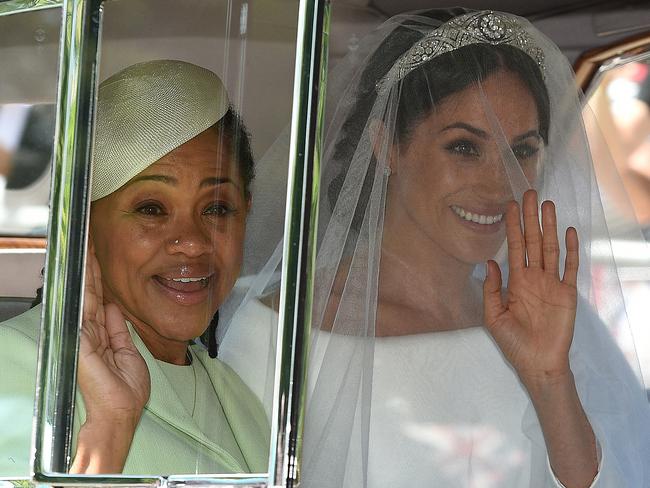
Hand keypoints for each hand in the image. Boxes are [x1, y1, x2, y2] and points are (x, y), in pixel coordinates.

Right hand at [78, 242, 150, 426]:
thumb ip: (119, 330)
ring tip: (84, 249)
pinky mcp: (80, 340)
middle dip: (90, 269)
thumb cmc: (126, 389)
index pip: (100, 302)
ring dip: (86, 272)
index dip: (99, 281)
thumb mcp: (128, 352)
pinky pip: (83, 309)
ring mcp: (83, 335)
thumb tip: (114, 308)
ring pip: (86, 296)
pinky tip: (82, 274)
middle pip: (90, 294)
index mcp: (102, 337)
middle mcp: (89, 333)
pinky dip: (83, 291)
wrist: (121, 410)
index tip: (97, 260)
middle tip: (87, 243)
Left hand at [483, 190, 578, 386]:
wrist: (537, 364)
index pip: (514, 247)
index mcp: (516, 282)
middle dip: (530, 218)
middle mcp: (534, 277)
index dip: (512, 227)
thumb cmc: (513, 343)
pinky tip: (568, 231)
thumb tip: (489, 262)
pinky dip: (570, 249)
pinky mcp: (567, 293)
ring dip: (549, 226)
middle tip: (529, 193)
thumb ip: (491, 289)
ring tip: (547, 204)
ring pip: (551, 248)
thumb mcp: (493, 316)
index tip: (508, 205)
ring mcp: (552, 283)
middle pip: (533, 241)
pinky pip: (570, 267)